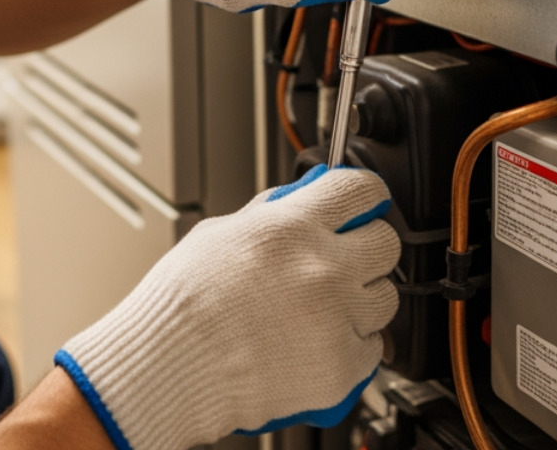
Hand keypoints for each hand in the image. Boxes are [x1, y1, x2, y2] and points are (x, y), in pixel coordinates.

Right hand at [55, 166, 400, 449]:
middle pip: (387, 243)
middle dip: (365, 248)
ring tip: (318, 309)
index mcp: (293, 227)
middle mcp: (323, 268)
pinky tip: (314, 341)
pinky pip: (372, 347)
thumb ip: (273, 213)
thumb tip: (302, 196)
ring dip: (359, 299)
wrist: (170, 366)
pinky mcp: (342, 365)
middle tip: (340, 260)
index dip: (366, 196)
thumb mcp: (221, 233)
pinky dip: (350, 346)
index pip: (362, 189)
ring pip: (386, 297)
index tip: (364, 204)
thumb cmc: (183, 304)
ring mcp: (337, 318)